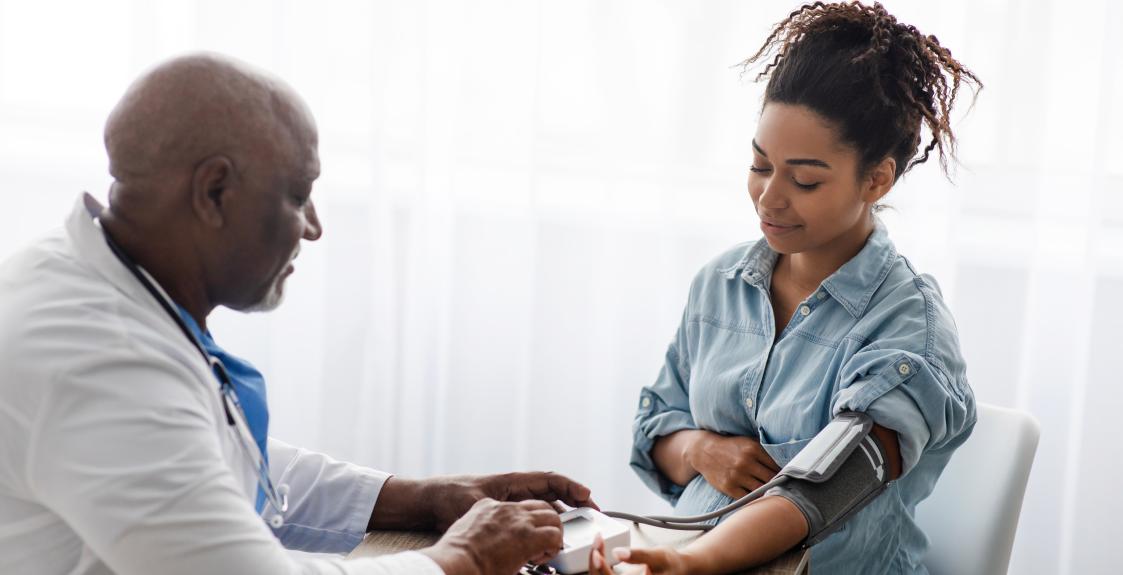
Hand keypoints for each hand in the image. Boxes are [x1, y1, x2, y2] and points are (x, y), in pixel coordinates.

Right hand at [423, 498, 562, 574]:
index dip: (527, 521)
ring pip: (553, 518)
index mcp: (489, 506)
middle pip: (542, 506)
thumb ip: (480, 530)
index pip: (520, 506)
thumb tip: (486, 542)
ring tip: (542, 551)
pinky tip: (540, 558)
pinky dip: (552, 548)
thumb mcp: (466, 530)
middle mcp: (507, 509)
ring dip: (552, 535)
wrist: (457, 561)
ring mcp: (519, 521)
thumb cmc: (456, 554)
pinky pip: (554, 537)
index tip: (527, 534)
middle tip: (542, 542)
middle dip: (546, 524)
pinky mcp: (528, 537)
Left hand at [427, 472, 597, 530]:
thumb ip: (495, 514)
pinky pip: (534, 519)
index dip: (571, 486)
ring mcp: (513, 502)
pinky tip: (552, 539)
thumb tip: (512, 525)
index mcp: (512, 482)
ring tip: (580, 528)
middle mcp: (516, 490)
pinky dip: (546, 526)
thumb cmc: (450, 497)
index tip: (587, 496)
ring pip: (546, 507)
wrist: (432, 501)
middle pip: (554, 493)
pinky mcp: (508, 515)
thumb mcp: (474, 505)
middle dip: (576, 501)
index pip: (549, 479)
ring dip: (564, 515)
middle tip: (595, 514)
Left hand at [587, 532, 691, 574]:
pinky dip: (599, 562)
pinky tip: (599, 550)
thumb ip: (639, 555)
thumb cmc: (671, 564)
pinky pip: (605, 574)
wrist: (678, 568)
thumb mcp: (659, 556)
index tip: (596, 553)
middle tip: (596, 543)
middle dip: (596, 563)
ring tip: (598, 543)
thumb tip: (618, 553)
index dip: (602, 569)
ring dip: (595, 562)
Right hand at [686, 432, 779, 499]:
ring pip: (761, 490)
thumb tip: (787, 461)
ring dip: (768, 493)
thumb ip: (765, 450)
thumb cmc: (730, 447)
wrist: (703, 451)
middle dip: (778, 484)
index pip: (777, 465)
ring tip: (773, 494)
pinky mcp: (729, 487)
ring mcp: (736, 476)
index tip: (789, 477)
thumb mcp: (748, 441)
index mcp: (753, 449)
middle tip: (784, 488)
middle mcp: (745, 462)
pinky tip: (759, 497)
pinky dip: (755, 498)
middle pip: (771, 479)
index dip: (784, 473)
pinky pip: (748, 498)